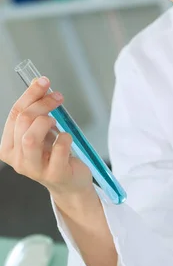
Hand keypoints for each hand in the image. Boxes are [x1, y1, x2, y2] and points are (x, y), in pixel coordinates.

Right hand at [0, 76, 92, 198]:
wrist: (70, 183)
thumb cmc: (54, 155)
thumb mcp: (42, 132)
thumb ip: (37, 110)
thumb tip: (37, 82)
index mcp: (9, 147)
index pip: (14, 114)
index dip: (30, 94)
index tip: (44, 81)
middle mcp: (17, 160)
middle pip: (23, 121)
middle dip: (42, 104)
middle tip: (58, 97)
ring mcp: (34, 169)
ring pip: (31, 137)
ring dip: (47, 121)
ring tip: (57, 122)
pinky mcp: (54, 174)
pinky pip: (58, 148)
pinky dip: (65, 137)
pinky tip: (66, 138)